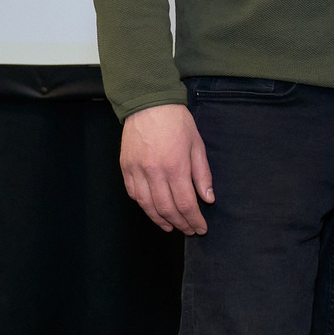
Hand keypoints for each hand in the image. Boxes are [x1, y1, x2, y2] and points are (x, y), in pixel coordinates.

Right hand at [121, 103, 213, 234]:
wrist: (149, 104)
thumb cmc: (177, 122)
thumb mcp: (197, 145)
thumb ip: (202, 175)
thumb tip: (208, 199)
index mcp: (175, 166)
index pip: (186, 203)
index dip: (194, 220)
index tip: (201, 228)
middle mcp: (154, 172)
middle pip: (167, 208)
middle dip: (180, 223)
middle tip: (189, 230)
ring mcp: (137, 171)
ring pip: (147, 205)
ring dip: (160, 220)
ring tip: (172, 227)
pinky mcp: (125, 168)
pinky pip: (134, 194)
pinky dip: (144, 206)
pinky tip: (153, 211)